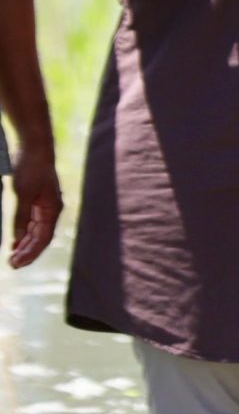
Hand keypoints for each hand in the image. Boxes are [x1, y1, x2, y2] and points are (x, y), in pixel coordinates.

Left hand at [8, 148, 58, 267]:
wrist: (35, 148)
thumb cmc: (31, 169)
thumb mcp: (23, 194)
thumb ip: (20, 217)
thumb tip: (16, 238)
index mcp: (52, 210)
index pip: (42, 238)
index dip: (30, 253)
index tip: (16, 264)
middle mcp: (51, 210)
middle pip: (40, 238)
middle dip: (27, 252)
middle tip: (12, 265)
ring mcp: (45, 205)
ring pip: (35, 231)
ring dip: (25, 245)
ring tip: (12, 257)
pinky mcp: (37, 200)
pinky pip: (32, 223)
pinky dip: (23, 234)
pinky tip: (15, 241)